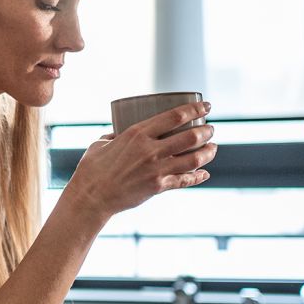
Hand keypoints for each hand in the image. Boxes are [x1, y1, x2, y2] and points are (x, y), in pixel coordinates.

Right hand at [64, 101, 217, 222]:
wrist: (91, 197)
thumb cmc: (91, 169)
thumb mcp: (101, 143)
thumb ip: (115, 135)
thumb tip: (120, 133)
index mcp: (136, 133)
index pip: (174, 116)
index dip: (194, 109)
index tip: (206, 106)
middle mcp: (150, 150)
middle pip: (190, 137)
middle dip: (206, 131)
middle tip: (211, 129)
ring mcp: (156, 170)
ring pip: (193, 159)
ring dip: (208, 152)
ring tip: (213, 148)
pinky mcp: (158, 187)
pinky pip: (185, 180)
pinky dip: (198, 176)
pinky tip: (204, 173)